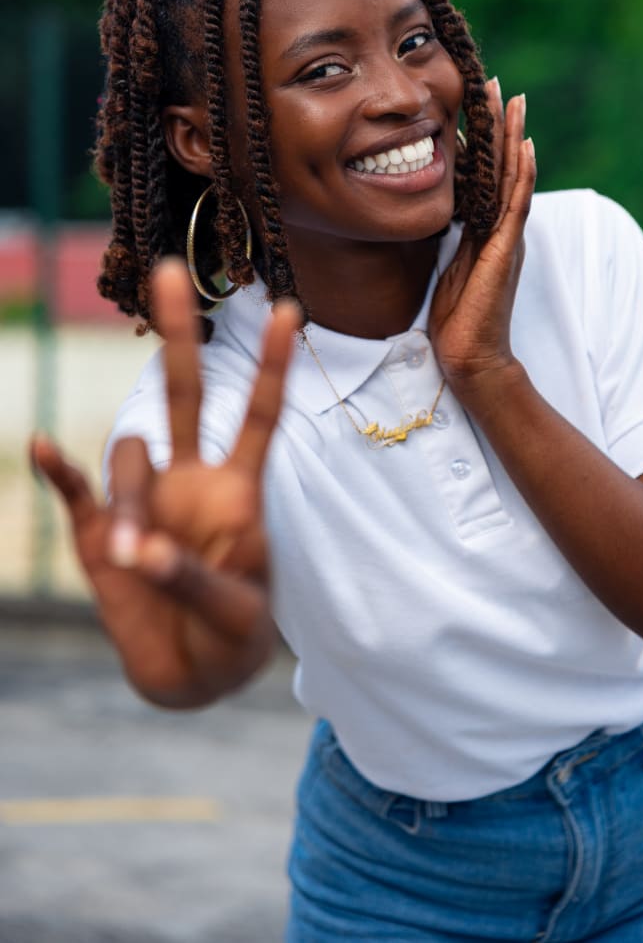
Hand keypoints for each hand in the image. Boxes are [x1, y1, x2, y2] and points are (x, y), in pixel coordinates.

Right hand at [30, 260, 299, 707]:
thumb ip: (190, 577)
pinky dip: (61, 471)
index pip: (259, 417)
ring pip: (129, 458)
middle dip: (181, 337)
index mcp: (237, 492)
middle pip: (185, 396)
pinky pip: (75, 493)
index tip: (290, 309)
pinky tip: (42, 449)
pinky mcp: (98, 536)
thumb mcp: (234, 613)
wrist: (193, 678)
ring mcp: (143, 503)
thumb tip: (134, 547)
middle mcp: (190, 481)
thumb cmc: (233, 638)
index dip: (273, 366)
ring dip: (127, 500)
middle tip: (171, 273)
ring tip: (134, 560)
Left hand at [429, 78, 534, 397]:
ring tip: (514, 100)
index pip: (486, 174)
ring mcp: (507, 237)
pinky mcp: (507, 249)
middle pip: (503, 165)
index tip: (473, 103)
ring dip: (514, 137)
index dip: (482, 138)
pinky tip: (526, 145)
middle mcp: (501, 228)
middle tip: (495, 83)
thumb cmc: (458, 318)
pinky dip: (523, 174)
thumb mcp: (449, 265)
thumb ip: (452, 236)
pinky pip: (517, 204)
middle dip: (499, 124)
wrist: (471, 355)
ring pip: (514, 176)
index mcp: (486, 229)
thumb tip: (440, 211)